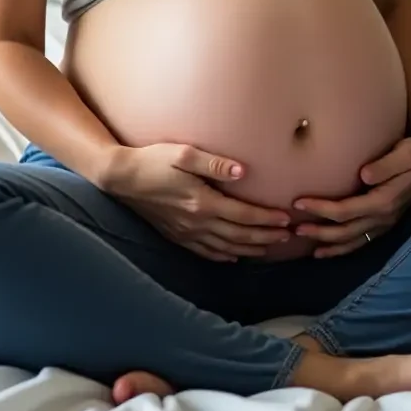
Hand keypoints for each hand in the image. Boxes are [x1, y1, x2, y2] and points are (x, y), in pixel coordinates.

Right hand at [103, 143, 291, 261]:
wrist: (122, 179)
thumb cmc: (153, 161)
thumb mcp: (183, 154)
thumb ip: (214, 164)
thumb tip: (243, 172)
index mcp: (202, 202)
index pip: (243, 215)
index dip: (266, 219)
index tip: (285, 219)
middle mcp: (196, 223)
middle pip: (239, 235)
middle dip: (266, 237)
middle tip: (287, 236)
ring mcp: (186, 233)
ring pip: (225, 248)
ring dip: (250, 249)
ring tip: (270, 248)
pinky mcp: (176, 236)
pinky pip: (205, 252)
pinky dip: (224, 256)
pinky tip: (234, 256)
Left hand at [293, 137, 410, 257]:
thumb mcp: (407, 153)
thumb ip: (387, 165)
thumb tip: (364, 175)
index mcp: (385, 201)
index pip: (346, 211)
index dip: (322, 210)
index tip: (299, 202)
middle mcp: (383, 218)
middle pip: (344, 230)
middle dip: (318, 231)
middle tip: (292, 228)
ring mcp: (384, 224)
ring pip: (351, 241)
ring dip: (326, 243)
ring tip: (302, 242)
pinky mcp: (383, 224)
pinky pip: (359, 242)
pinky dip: (340, 249)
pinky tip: (323, 251)